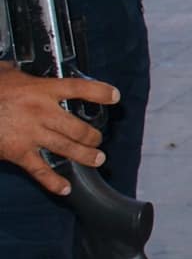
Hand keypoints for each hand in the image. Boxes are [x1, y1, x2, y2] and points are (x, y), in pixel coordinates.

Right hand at [0, 66, 118, 191]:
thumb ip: (22, 74)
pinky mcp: (18, 152)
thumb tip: (23, 70)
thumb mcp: (6, 73)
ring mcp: (31, 134)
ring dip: (85, 155)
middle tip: (98, 139)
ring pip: (67, 148)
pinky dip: (53, 181)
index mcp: (40, 89)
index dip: (100, 92)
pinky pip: (40, 170)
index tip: (114, 97)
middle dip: (93, 135)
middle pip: (78, 127)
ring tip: (97, 159)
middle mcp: (41, 112)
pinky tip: (64, 188)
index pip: (78, 89)